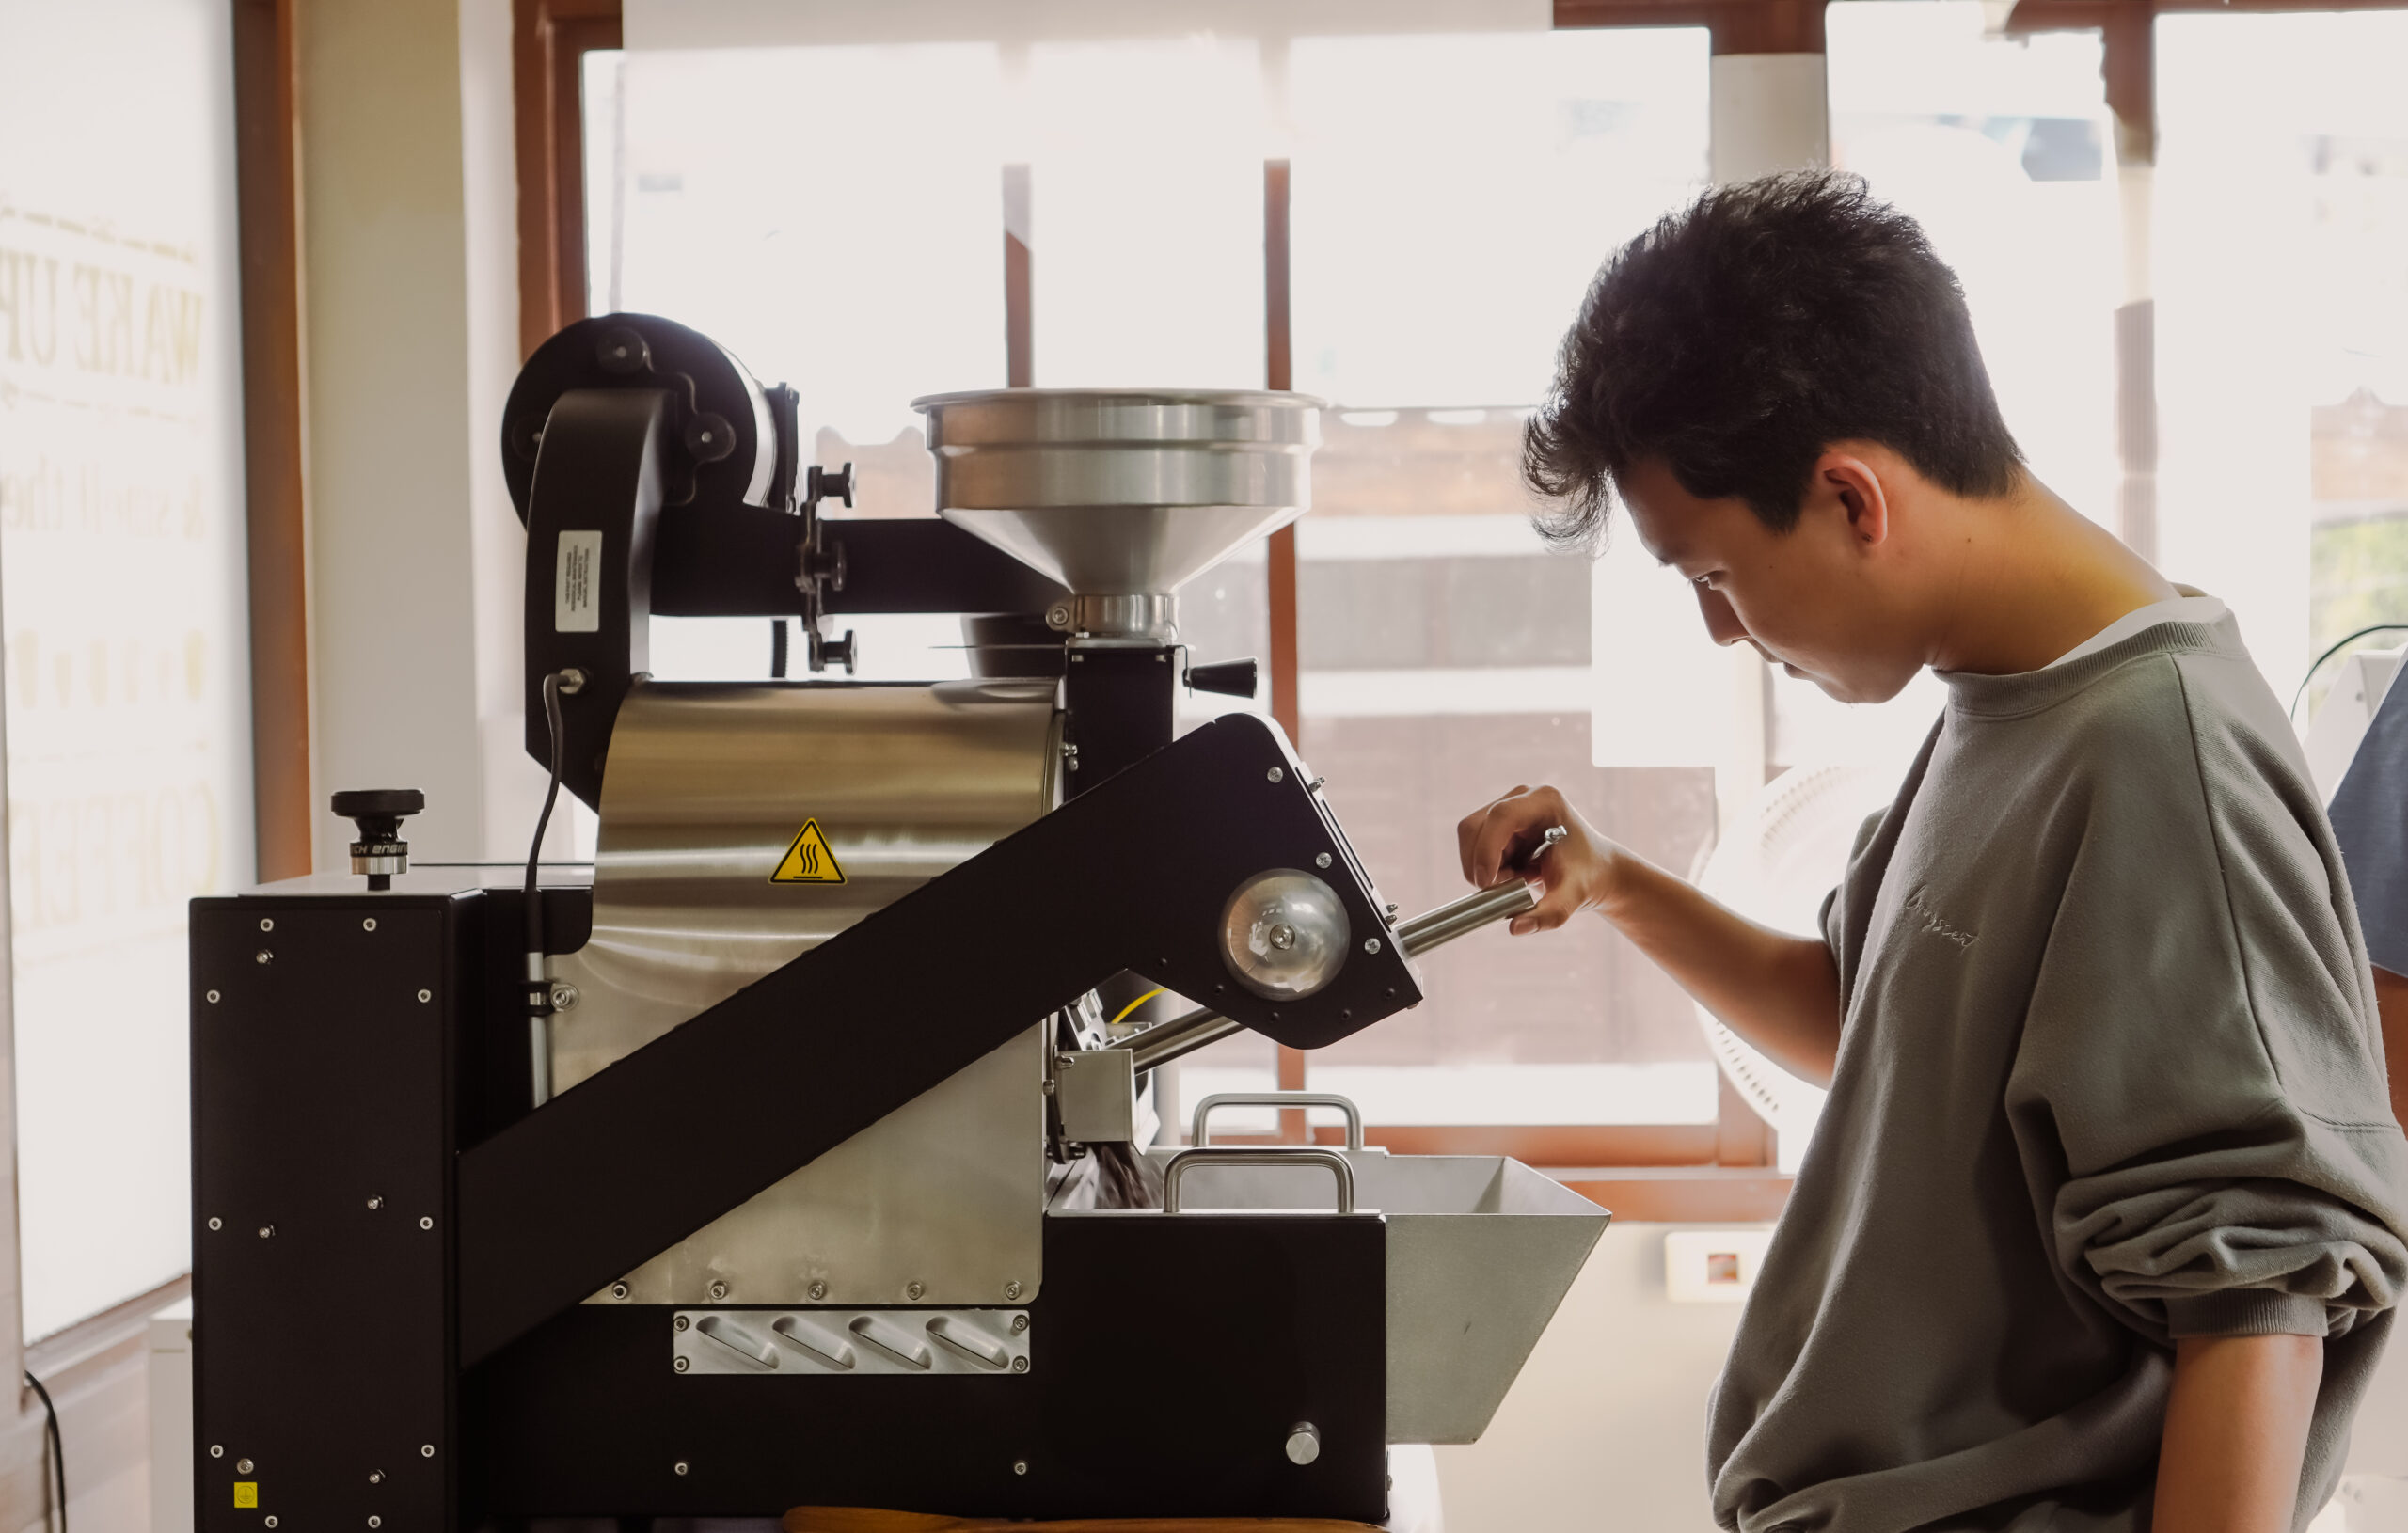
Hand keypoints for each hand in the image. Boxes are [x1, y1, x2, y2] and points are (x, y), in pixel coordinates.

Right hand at [1455, 784, 1618, 934]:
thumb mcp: (1571, 898)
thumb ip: (1548, 915)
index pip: (1501, 817)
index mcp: (1546, 802)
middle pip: (1476, 826)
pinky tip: (1515, 872)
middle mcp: (1523, 796)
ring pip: (1470, 837)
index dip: (1486, 850)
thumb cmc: (1587, 878)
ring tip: (1517, 878)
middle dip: (1482, 863)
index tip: (1486, 884)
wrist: (1595, 869)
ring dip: (1484, 866)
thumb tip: (1515, 928)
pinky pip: (1474, 843)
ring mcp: (1508, 804)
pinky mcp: (1497, 819)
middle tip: (1506, 887)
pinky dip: (1486, 865)